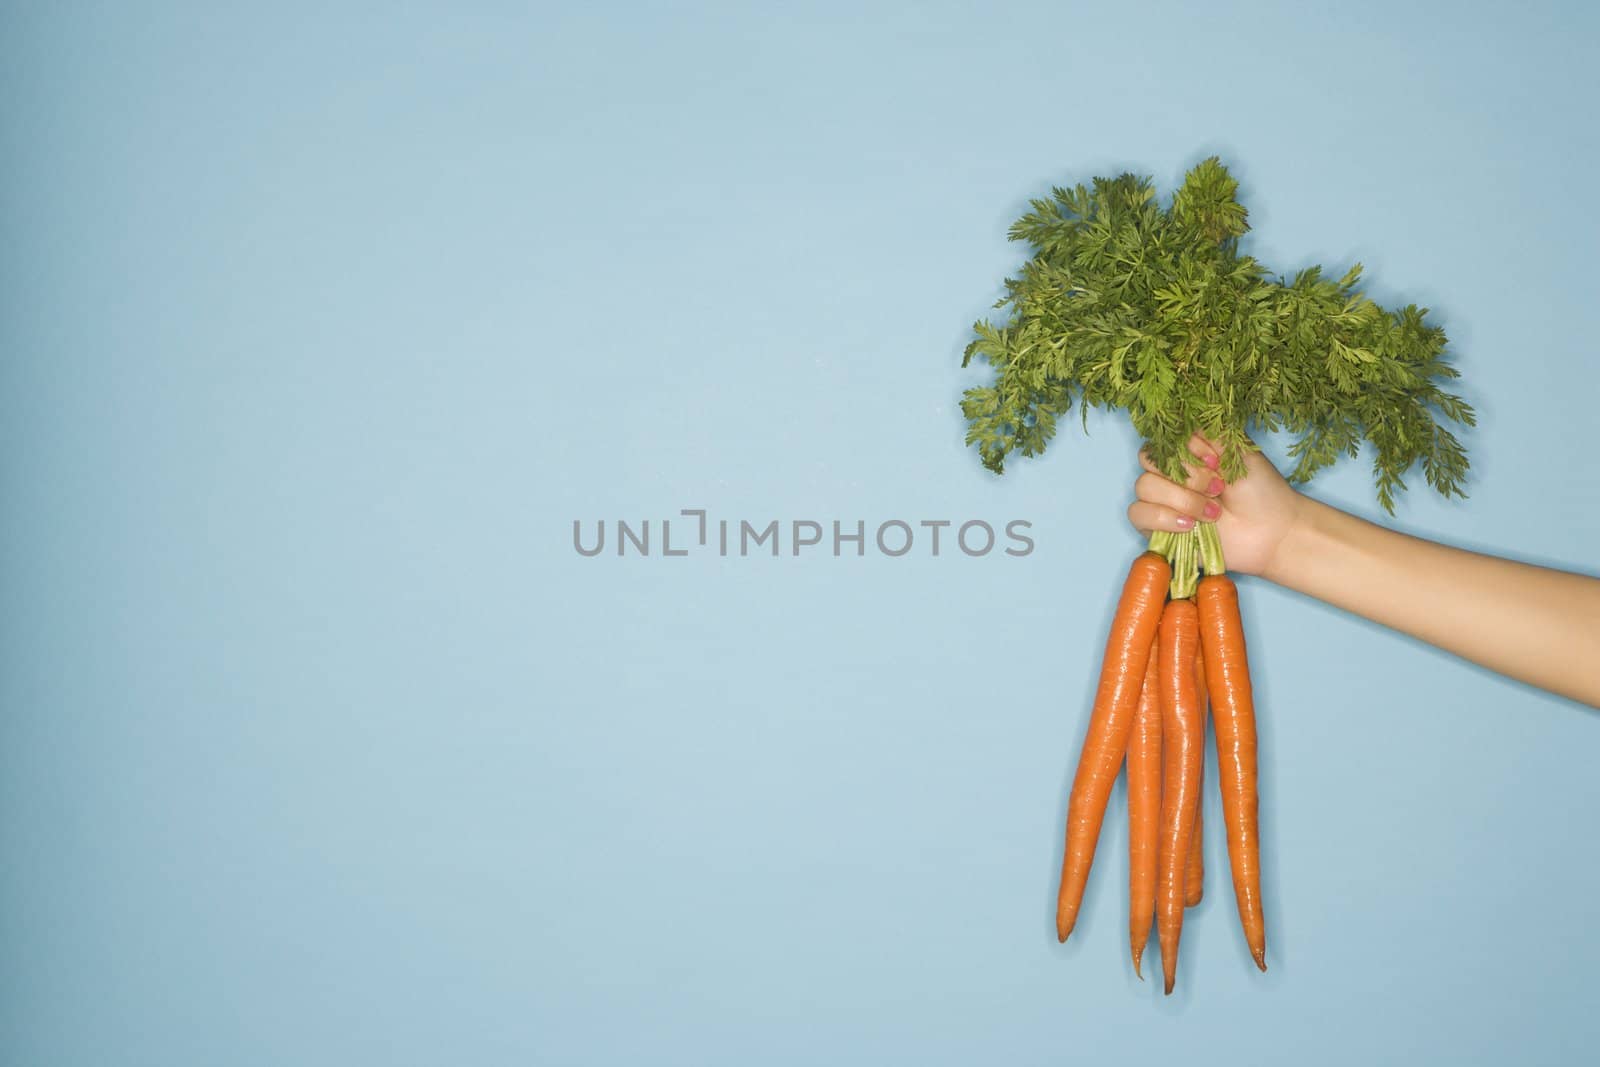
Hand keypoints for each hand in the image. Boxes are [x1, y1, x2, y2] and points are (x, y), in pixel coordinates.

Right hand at [1127, 434, 1303, 577]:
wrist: (1272, 531)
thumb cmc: (1260, 490)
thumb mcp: (1239, 450)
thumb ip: (1210, 433)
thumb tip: (1183, 418)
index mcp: (1188, 451)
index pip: (1164, 437)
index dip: (1186, 448)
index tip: (1216, 461)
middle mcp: (1171, 472)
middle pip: (1148, 460)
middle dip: (1187, 475)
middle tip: (1219, 488)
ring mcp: (1163, 500)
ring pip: (1144, 487)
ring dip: (1181, 499)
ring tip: (1214, 512)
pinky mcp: (1158, 527)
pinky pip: (1138, 514)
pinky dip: (1163, 517)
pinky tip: (1190, 525)